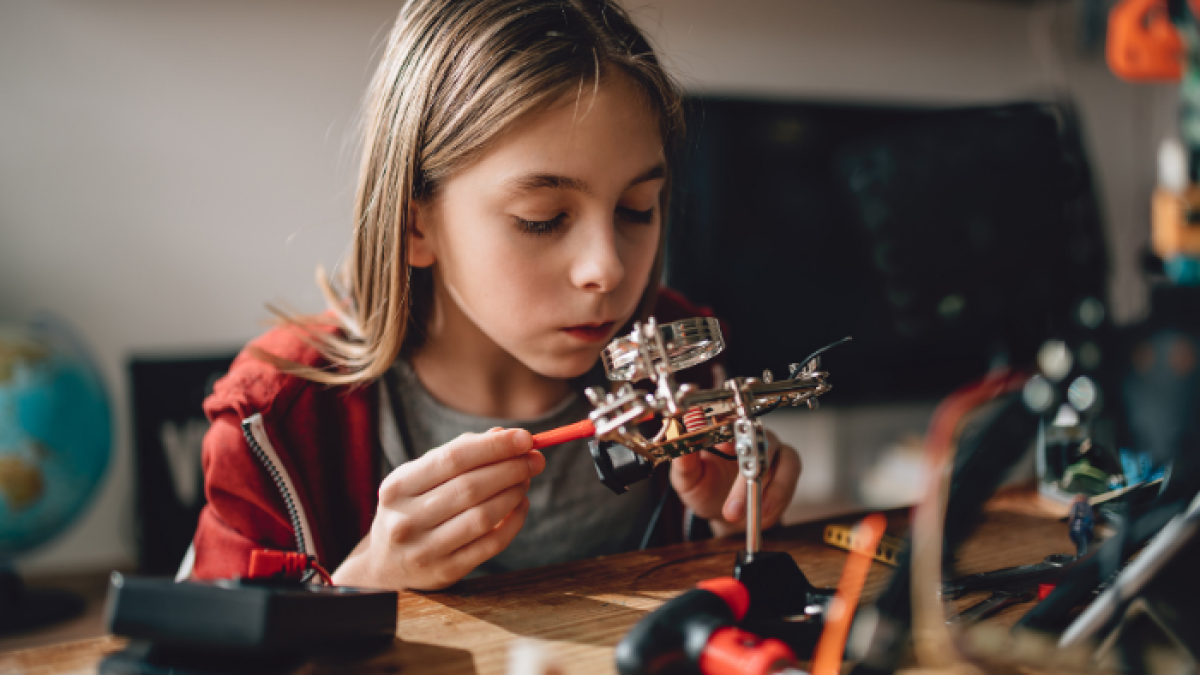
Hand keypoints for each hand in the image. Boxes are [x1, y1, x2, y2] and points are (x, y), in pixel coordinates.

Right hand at [332, 428, 544, 589]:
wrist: (385, 566)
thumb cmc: (411, 509)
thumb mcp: (419, 478)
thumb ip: (458, 453)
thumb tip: (503, 434)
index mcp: (398, 487)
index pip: (453, 458)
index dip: (493, 446)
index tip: (524, 438)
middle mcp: (407, 519)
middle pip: (470, 487)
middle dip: (510, 468)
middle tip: (535, 459)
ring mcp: (425, 549)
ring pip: (483, 516)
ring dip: (513, 493)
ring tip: (525, 480)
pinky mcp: (446, 572)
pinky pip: (491, 544)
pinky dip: (513, 522)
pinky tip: (521, 505)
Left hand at [670, 428, 800, 536]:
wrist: (724, 512)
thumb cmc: (704, 489)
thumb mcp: (687, 480)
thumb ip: (684, 462)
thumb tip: (680, 438)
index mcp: (723, 431)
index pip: (730, 421)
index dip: (731, 433)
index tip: (726, 448)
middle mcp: (750, 434)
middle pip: (758, 443)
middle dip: (747, 476)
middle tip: (734, 506)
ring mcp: (772, 448)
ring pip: (779, 458)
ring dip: (765, 490)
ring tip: (748, 514)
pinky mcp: (788, 464)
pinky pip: (790, 474)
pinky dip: (779, 494)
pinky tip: (764, 511)